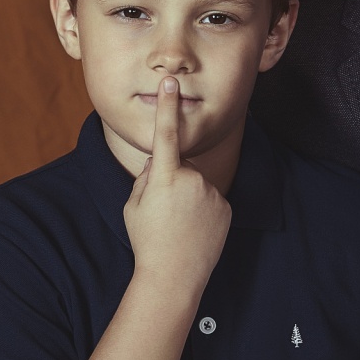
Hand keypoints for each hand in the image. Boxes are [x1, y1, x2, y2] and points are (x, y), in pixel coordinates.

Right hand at [124, 77, 230, 293]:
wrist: (174, 276)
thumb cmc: (147, 240)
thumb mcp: (133, 205)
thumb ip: (146, 177)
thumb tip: (159, 163)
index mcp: (164, 176)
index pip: (166, 133)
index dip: (167, 106)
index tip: (170, 83)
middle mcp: (192, 179)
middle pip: (179, 167)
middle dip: (170, 180)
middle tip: (161, 212)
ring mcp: (212, 193)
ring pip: (195, 184)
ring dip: (186, 197)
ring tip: (177, 225)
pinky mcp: (226, 207)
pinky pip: (209, 200)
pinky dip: (202, 210)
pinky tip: (194, 231)